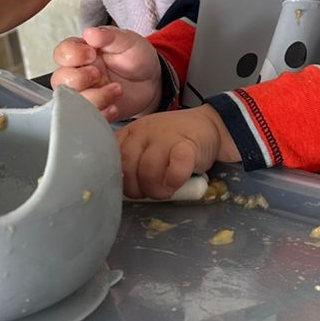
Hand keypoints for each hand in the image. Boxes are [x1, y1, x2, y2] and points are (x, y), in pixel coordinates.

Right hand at [51, 26, 161, 120]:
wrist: (152, 82)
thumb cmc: (136, 58)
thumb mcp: (128, 41)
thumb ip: (109, 36)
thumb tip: (89, 32)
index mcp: (82, 52)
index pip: (62, 53)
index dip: (73, 55)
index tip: (92, 54)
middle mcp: (79, 73)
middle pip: (60, 79)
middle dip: (79, 78)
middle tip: (99, 74)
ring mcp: (85, 93)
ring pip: (71, 101)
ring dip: (94, 97)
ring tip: (116, 90)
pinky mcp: (94, 111)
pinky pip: (86, 118)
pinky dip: (101, 114)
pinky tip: (115, 106)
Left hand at [116, 106, 238, 199]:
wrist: (210, 127)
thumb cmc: (174, 143)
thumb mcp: (147, 146)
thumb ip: (132, 161)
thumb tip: (118, 189)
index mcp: (130, 133)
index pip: (110, 156)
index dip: (116, 178)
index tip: (128, 188)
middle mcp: (144, 131)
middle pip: (127, 166)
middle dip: (135, 188)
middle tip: (148, 193)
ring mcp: (166, 136)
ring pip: (148, 170)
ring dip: (154, 189)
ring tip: (164, 192)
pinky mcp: (188, 144)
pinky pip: (175, 168)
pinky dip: (173, 182)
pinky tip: (176, 185)